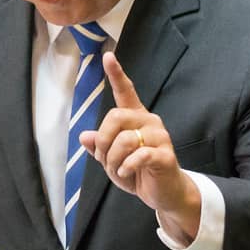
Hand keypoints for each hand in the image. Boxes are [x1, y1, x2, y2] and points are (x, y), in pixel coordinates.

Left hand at [77, 52, 201, 242]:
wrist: (162, 193)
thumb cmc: (137, 172)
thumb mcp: (112, 160)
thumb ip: (100, 146)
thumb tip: (84, 136)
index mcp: (135, 119)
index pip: (126, 91)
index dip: (117, 74)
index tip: (108, 56)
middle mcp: (149, 122)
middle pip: (115, 117)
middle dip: (103, 142)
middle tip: (105, 159)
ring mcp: (160, 137)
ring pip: (124, 140)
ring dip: (112, 161)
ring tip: (119, 171)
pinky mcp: (165, 155)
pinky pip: (139, 155)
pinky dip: (126, 167)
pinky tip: (126, 173)